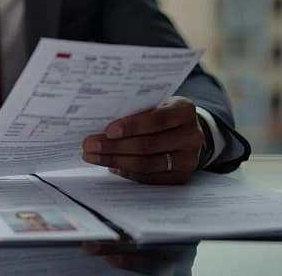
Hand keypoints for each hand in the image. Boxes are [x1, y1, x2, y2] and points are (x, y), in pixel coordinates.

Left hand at [81, 96, 203, 184]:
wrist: (186, 130)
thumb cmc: (163, 113)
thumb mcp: (156, 103)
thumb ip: (136, 110)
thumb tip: (101, 122)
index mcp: (184, 110)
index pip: (156, 119)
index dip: (131, 126)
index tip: (108, 131)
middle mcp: (191, 135)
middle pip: (148, 145)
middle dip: (115, 146)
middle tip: (90, 145)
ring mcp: (189, 158)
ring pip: (147, 164)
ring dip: (116, 161)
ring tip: (94, 157)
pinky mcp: (182, 176)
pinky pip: (151, 178)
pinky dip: (129, 173)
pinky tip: (112, 167)